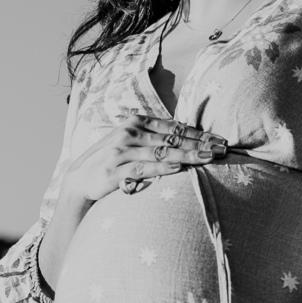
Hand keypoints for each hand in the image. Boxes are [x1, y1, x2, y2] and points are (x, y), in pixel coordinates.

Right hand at [62, 114, 225, 201]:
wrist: (79, 179)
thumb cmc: (111, 160)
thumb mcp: (131, 142)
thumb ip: (154, 137)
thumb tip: (187, 135)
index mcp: (135, 123)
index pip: (173, 127)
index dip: (198, 133)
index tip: (219, 139)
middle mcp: (128, 133)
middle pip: (171, 139)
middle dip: (199, 144)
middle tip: (222, 148)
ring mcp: (120, 152)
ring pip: (160, 153)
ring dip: (186, 156)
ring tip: (207, 158)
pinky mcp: (113, 172)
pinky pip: (143, 169)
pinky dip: (161, 168)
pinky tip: (179, 169)